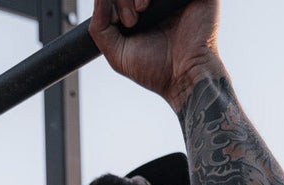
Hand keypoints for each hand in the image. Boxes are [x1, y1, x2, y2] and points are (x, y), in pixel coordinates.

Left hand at [89, 0, 222, 111]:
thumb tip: (98, 0)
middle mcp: (160, 3)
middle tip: (130, 21)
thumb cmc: (156, 70)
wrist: (184, 77)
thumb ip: (100, 28)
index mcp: (143, 13)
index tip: (118, 22)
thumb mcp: (117, 53)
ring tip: (140, 11)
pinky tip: (147, 5)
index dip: (114, 1)